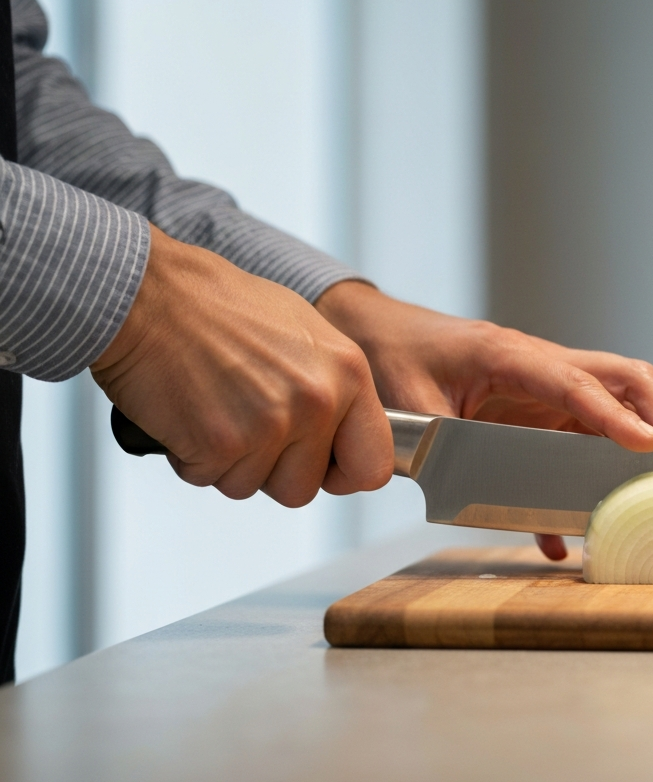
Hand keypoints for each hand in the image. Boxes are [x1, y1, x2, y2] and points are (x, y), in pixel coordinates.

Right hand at [92, 226, 392, 505]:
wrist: (151, 294)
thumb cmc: (221, 307)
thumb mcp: (306, 333)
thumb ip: (334, 386)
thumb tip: (346, 432)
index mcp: (349, 373)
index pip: (373, 465)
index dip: (342, 473)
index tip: (321, 465)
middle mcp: (318, 401)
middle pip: (304, 488)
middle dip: (272, 469)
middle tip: (246, 422)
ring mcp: (271, 424)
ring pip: (252, 487)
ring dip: (229, 462)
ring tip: (216, 406)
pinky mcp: (221, 443)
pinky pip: (209, 479)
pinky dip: (192, 457)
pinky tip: (190, 412)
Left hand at [314, 281, 652, 558]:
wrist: (384, 334)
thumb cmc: (399, 356)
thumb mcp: (412, 401)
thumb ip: (443, 440)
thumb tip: (469, 487)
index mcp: (509, 357)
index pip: (577, 383)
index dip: (615, 417)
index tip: (650, 446)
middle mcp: (539, 367)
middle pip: (622, 378)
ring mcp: (542, 389)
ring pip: (612, 407)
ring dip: (640, 444)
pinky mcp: (535, 411)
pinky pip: (577, 442)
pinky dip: (585, 479)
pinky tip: (567, 529)